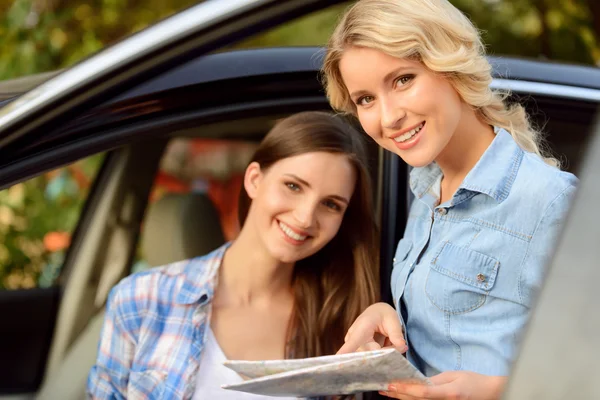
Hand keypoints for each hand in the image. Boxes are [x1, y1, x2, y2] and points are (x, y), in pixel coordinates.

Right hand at [337, 302, 406, 353]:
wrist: (377, 311)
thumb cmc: (384, 314)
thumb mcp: (393, 321)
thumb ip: (397, 335)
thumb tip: (401, 348)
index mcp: (362, 327)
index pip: (354, 342)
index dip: (345, 352)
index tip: (338, 359)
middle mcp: (354, 337)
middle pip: (369, 354)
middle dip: (384, 352)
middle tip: (395, 343)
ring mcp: (352, 344)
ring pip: (370, 357)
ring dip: (382, 352)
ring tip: (386, 340)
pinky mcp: (354, 349)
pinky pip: (370, 357)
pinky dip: (379, 353)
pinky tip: (381, 343)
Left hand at [379, 371, 506, 399]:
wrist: (490, 393)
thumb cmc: (473, 381)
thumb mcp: (454, 375)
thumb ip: (435, 380)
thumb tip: (416, 381)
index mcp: (449, 393)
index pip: (423, 392)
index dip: (405, 389)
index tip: (391, 384)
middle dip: (397, 394)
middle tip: (381, 387)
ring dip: (401, 398)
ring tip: (386, 391)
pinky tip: (401, 395)